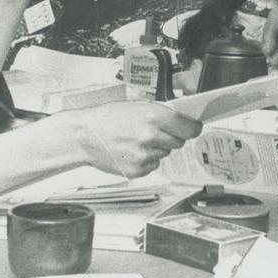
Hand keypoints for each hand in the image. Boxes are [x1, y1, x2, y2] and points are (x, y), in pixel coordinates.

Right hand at [72, 101, 201, 178]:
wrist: (84, 136)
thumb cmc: (106, 118)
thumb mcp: (136, 106)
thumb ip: (160, 114)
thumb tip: (181, 120)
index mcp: (153, 116)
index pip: (189, 128)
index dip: (193, 128)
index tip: (194, 128)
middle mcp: (151, 136)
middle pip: (179, 142)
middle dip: (170, 137)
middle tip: (155, 132)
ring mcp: (144, 155)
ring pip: (164, 154)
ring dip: (156, 149)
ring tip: (136, 140)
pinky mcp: (137, 170)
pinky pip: (152, 166)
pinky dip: (145, 160)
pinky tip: (130, 151)